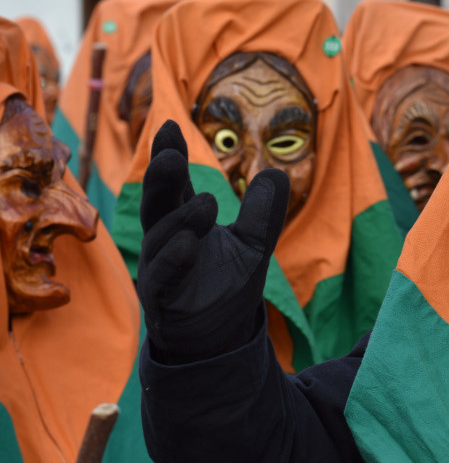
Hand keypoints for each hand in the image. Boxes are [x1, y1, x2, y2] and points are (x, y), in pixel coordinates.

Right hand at [137, 120, 289, 363]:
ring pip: (161, 236)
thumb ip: (264, 212)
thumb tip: (276, 172)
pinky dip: (174, 258)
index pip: (175, 183)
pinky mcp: (162, 299)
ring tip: (207, 204)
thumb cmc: (227, 284)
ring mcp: (161, 268)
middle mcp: (167, 239)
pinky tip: (189, 244)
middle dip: (160, 177)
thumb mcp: (255, 244)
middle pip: (158, 202)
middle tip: (168, 155)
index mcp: (185, 220)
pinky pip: (161, 275)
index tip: (169, 125)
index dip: (170, 154)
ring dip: (182, 218)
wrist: (219, 338)